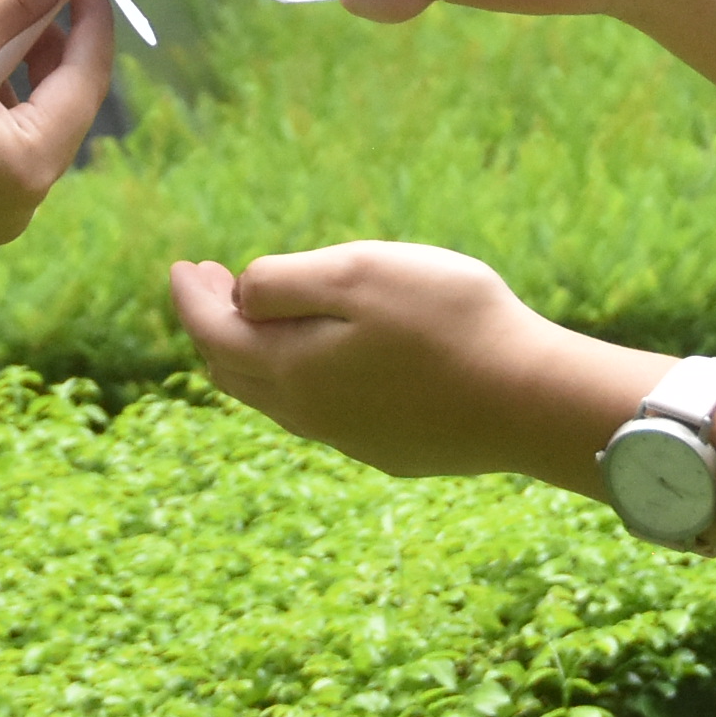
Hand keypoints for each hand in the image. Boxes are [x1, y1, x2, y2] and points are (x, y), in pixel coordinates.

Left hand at [170, 242, 629, 478]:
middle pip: (236, 371)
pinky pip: (324, 413)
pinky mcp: (392, 449)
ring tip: (264, 317)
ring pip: (277, 398)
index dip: (191, 297)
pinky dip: (302, 376)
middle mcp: (310, 415)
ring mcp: (352, 438)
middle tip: (215, 283)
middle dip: (217, 323)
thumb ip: (284, 281)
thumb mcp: (357, 273)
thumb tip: (242, 294)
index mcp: (289, 370)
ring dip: (258, 353)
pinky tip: (328, 358)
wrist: (532, 400)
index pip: (213, 334)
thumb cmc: (448, 322)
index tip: (183, 267)